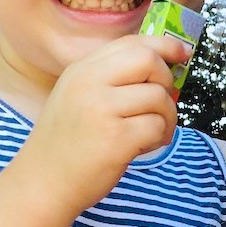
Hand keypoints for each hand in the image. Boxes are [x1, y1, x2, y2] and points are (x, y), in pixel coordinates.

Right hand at [16, 34, 188, 215]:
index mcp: (81, 70)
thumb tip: (163, 67)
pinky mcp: (116, 137)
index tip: (183, 54)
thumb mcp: (78, 97)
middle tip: (161, 103)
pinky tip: (143, 147)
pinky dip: (159, 138)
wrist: (42, 183)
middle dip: (166, 81)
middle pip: (148, 60)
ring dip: (166, 117)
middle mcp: (89, 83)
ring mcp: (101, 109)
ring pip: (159, 97)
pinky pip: (157, 126)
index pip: (131, 43)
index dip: (164, 46)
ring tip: (150, 134)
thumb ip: (112, 79)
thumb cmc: (67, 143)